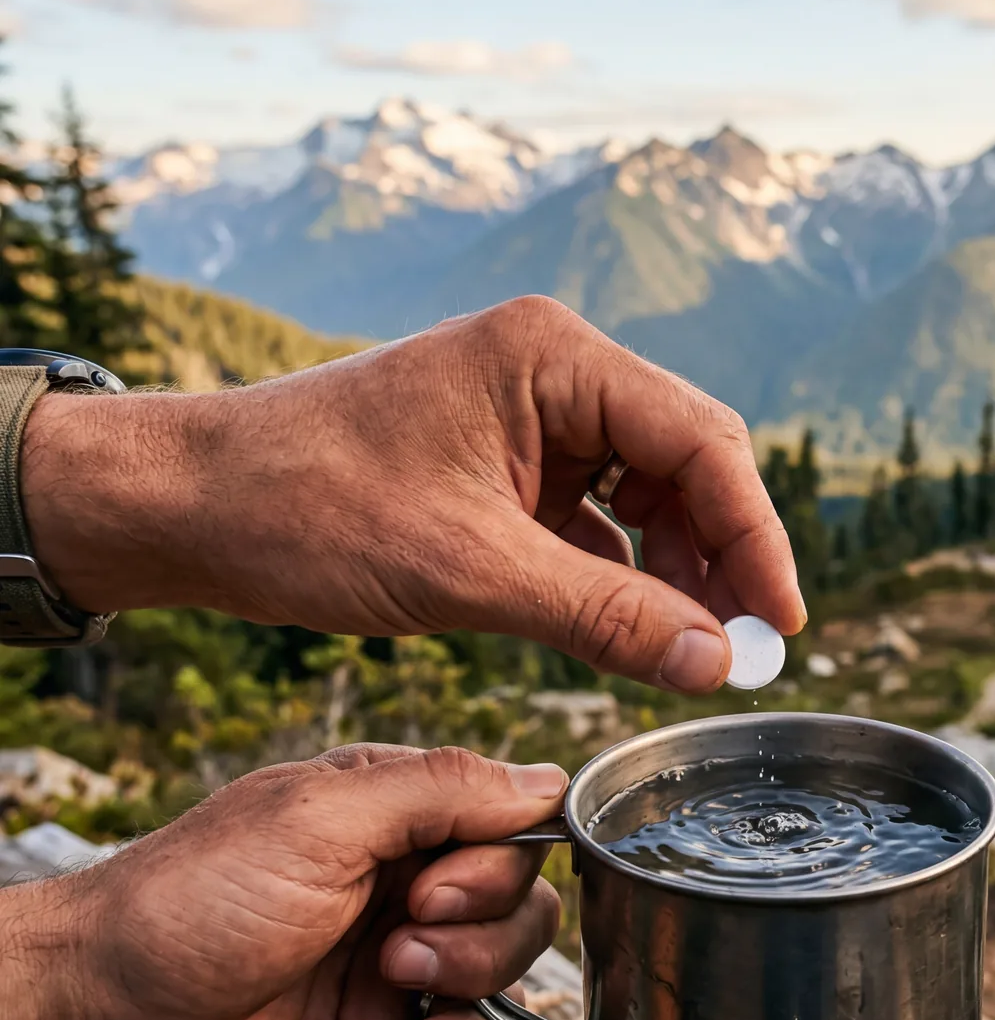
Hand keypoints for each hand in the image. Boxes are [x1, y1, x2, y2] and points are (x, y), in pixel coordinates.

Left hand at [2, 745, 564, 1019]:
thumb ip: (440, 791)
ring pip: (498, 997)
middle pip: (520, 918)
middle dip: (476, 954)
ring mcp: (390, 968)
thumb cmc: (188, 901)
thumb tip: (550, 779)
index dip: (495, 876)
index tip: (432, 898)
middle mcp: (403, 888)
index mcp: (397, 817)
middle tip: (395, 960)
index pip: (513, 833)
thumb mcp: (320, 820)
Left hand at [22, 296, 805, 690]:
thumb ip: (603, 615)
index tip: (779, 626)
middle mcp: (555, 371)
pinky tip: (633, 629)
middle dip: (720, 557)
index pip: (700, 440)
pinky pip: (595, 520)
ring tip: (690, 650)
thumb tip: (714, 664)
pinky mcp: (509, 463)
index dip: (754, 536)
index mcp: (553, 355)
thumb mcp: (467, 570)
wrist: (189, 506)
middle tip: (743, 651)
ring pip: (648, 495)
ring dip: (674, 572)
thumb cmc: (307, 508)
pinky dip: (620, 576)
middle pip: (687, 462)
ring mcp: (533, 416)